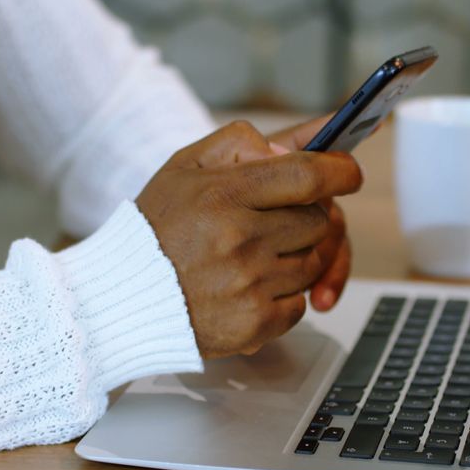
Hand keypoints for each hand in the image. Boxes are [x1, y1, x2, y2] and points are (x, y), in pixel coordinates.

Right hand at [136, 121, 362, 358]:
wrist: (120, 297)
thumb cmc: (156, 228)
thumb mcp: (186, 166)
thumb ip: (240, 145)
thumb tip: (292, 149)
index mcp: (224, 195)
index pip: (307, 175)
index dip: (340, 170)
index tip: (348, 172)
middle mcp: (240, 240)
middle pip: (318, 220)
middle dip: (306, 216)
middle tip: (274, 222)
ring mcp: (249, 286)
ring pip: (313, 262)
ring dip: (295, 257)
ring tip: (253, 257)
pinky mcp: (253, 325)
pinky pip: (300, 304)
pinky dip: (283, 297)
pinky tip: (248, 289)